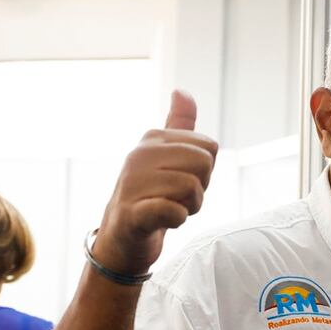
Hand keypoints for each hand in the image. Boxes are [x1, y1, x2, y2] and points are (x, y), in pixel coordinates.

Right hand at [92, 90, 218, 275]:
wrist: (122, 238)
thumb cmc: (151, 195)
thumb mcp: (165, 156)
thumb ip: (178, 125)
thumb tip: (182, 91)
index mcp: (153, 138)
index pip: (209, 147)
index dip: (204, 170)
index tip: (182, 180)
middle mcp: (140, 155)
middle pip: (204, 165)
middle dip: (200, 188)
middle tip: (177, 197)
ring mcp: (133, 184)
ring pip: (193, 189)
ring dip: (189, 208)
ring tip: (168, 209)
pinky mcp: (133, 214)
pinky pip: (173, 211)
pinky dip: (177, 219)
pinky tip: (165, 220)